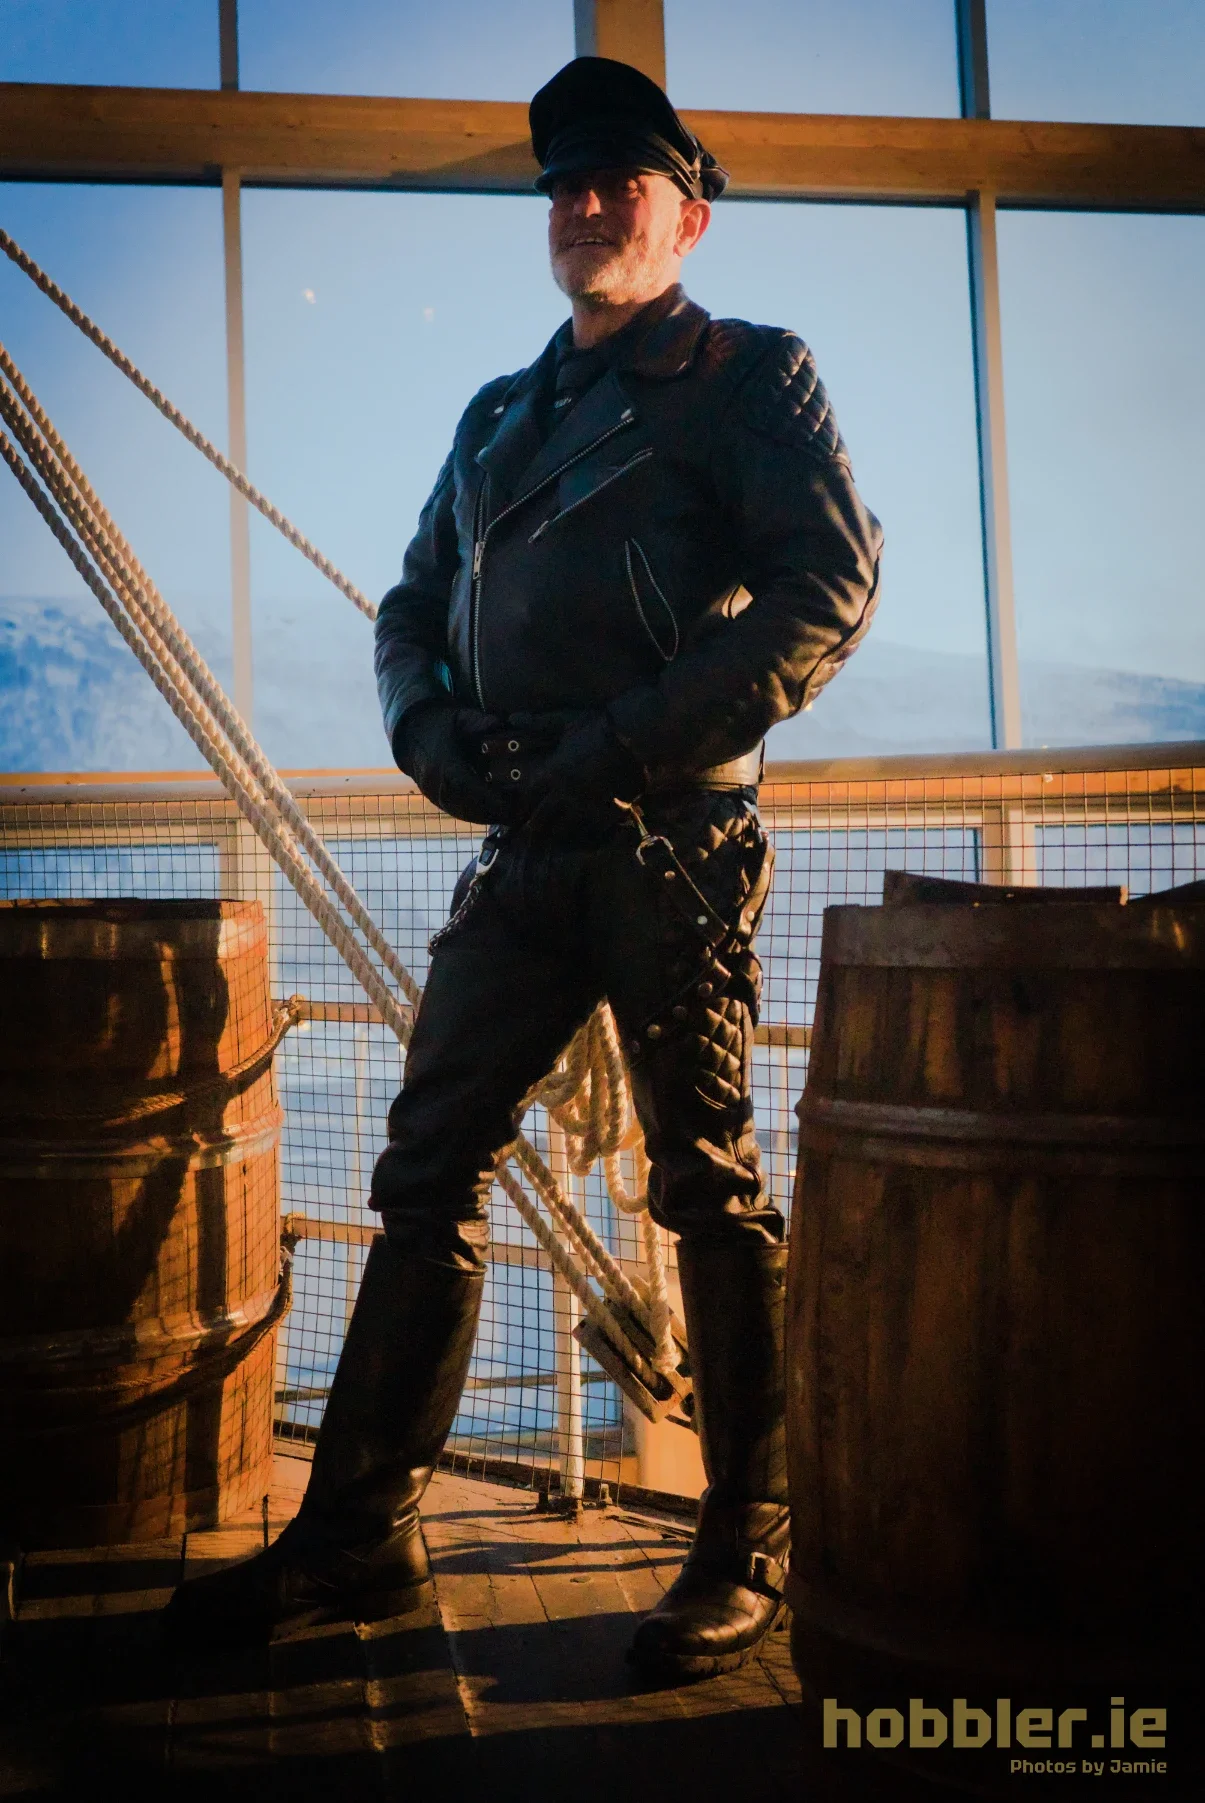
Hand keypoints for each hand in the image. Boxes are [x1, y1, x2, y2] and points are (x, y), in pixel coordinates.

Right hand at [392, 704, 515, 824]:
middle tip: (517, 814)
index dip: (488, 797)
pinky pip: (456, 812)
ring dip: (486, 817)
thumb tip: (498, 723)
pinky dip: (475, 816)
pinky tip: (492, 816)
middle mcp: (435, 782)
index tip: (510, 802)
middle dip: (492, 812)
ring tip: (509, 817)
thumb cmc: (442, 724)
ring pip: (462, 813)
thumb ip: (479, 721)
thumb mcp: (459, 717)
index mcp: (443, 762)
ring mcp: (433, 793)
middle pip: (467, 805)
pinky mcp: (434, 800)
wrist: (411, 734)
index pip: (467, 785)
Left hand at [512, 709, 643, 836]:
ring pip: (563, 830)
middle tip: (526, 841)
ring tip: (551, 845)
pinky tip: (581, 841)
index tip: (515, 819)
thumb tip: (512, 717)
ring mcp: (584, 807)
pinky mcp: (604, 815)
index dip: (520, 809)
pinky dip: (584, 837)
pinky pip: (590, 832)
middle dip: (531, 831)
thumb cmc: (600, 729)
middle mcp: (564, 794)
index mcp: (552, 773)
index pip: (528, 796)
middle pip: (541, 819)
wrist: (634, 741)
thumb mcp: (567, 724)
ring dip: (556, 837)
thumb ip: (540, 724)